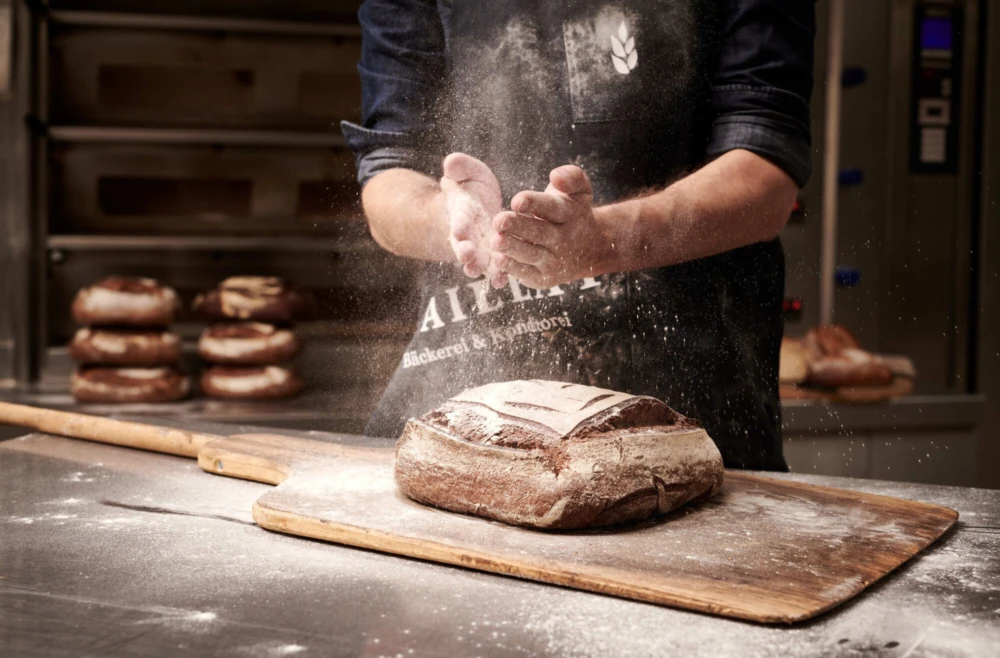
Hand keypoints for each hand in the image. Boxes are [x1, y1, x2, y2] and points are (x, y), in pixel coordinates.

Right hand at [440, 153, 506, 286]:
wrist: (475, 209)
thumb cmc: (472, 188)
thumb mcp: (468, 173)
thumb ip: (460, 167)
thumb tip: (451, 162)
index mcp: (461, 212)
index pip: (459, 218)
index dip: (459, 224)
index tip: (460, 230)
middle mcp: (467, 234)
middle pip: (463, 245)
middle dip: (464, 251)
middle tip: (467, 257)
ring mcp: (479, 248)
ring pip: (477, 260)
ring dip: (480, 267)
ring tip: (483, 273)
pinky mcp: (492, 257)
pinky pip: (494, 268)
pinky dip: (497, 275)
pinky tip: (502, 280)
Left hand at [491, 165, 612, 288]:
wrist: (591, 250)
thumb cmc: (574, 213)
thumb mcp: (580, 190)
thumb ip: (571, 177)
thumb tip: (555, 176)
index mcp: (570, 214)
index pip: (552, 208)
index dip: (534, 203)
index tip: (517, 201)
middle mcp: (564, 239)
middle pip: (539, 232)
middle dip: (518, 226)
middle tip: (499, 220)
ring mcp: (553, 260)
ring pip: (531, 254)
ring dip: (512, 248)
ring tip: (495, 241)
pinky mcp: (543, 277)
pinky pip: (526, 272)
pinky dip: (512, 267)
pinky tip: (498, 259)